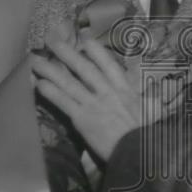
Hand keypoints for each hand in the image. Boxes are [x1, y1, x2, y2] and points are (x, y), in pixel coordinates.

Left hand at [31, 38, 161, 161]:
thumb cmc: (150, 133)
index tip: (85, 40)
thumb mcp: (155, 111)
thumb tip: (156, 93)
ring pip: (69, 82)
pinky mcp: (83, 118)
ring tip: (36, 60)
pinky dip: (51, 92)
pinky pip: (64, 102)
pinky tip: (38, 84)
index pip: (109, 65)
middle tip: (52, 41)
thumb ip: (151, 99)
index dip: (96, 52)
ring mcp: (93, 104)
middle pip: (84, 68)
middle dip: (67, 54)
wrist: (141, 150)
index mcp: (125, 90)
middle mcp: (107, 92)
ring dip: (51, 70)